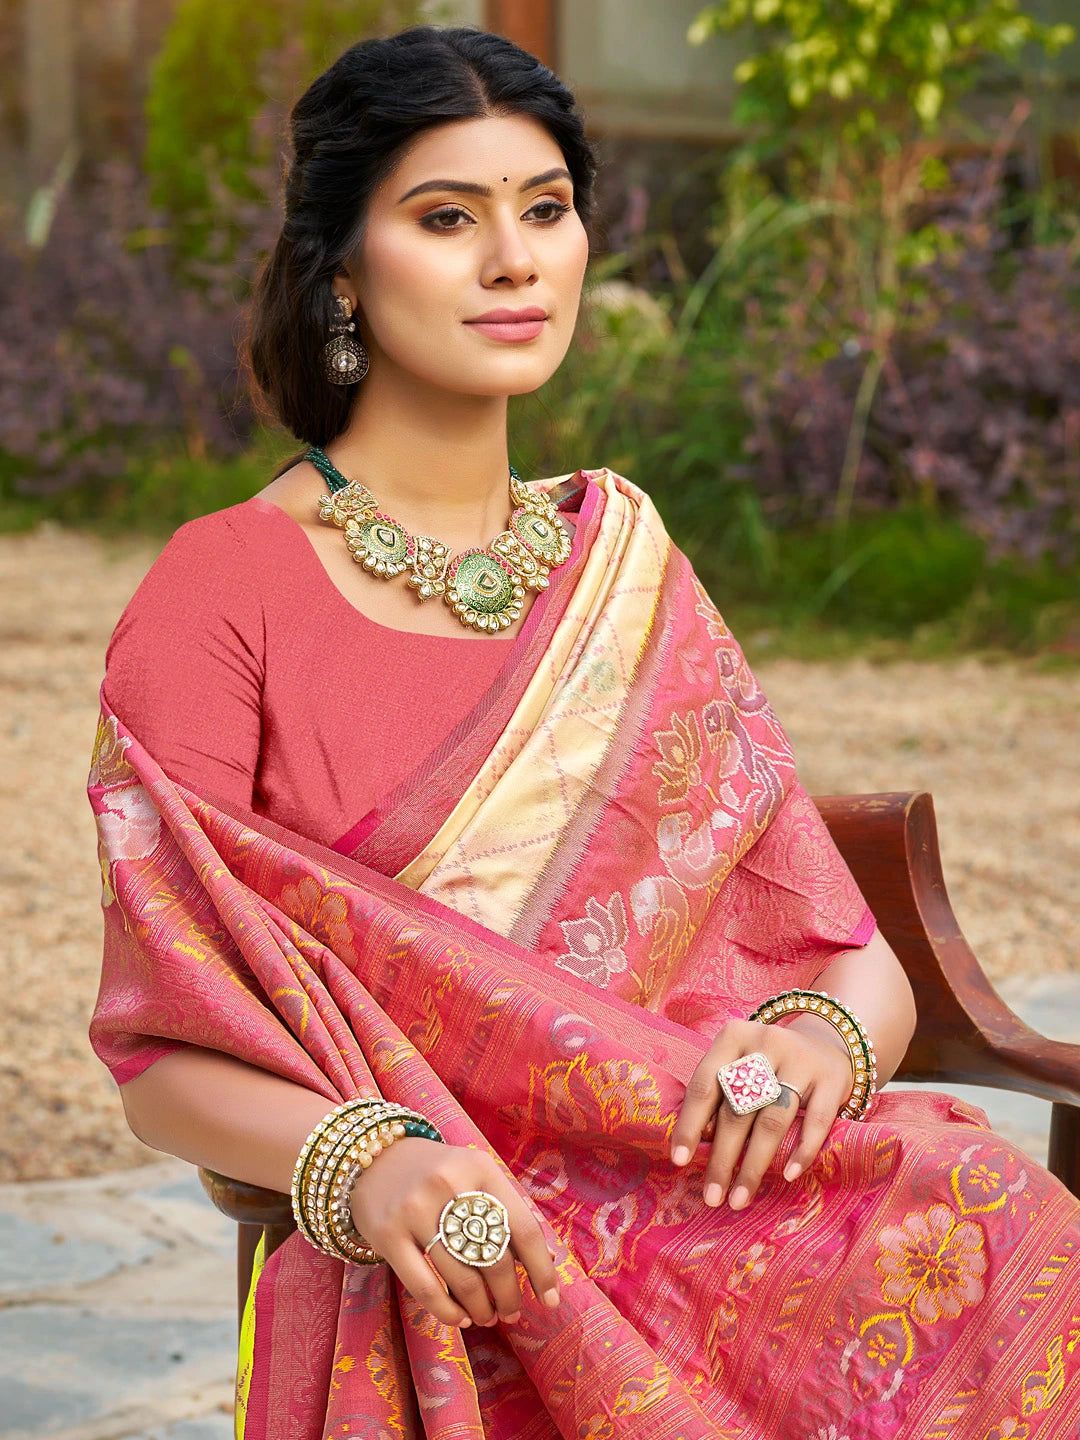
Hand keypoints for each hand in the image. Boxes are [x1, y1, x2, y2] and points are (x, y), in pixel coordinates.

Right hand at [348, 1137, 560, 1328]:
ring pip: (462, 1278)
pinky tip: (461, 1318)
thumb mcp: (476, 1175)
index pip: (523, 1228)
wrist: (374, 1158)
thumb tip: (549, 1259)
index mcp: (480, 1168)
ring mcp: (415, 1210)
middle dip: (509, 1296)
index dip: (541, 1269)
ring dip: (482, 1308)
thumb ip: (508, 1211)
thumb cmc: (438, 1173)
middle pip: (494, 1257)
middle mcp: (449, 1185)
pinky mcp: (387, 1235)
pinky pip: (425, 1288)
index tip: (550, 1299)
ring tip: (488, 1317)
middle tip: (511, 1312)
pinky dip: (448, 1312)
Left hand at [669, 1017, 852, 1209]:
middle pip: (737, 1109)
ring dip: (754, 1165)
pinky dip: (802, 1151)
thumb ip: (721, 1093)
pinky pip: (816, 1121)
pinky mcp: (831, 1079)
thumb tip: (699, 1141)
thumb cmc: (769, 1063)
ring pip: (772, 1120)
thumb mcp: (741, 1064)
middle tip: (712, 1196)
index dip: (689, 1124)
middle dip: (722, 1158)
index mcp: (733, 1037)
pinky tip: (789, 1175)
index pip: (704, 1085)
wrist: (825, 1044)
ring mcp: (801, 1060)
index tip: (679, 1161)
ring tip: (740, 1198)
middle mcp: (765, 1044)